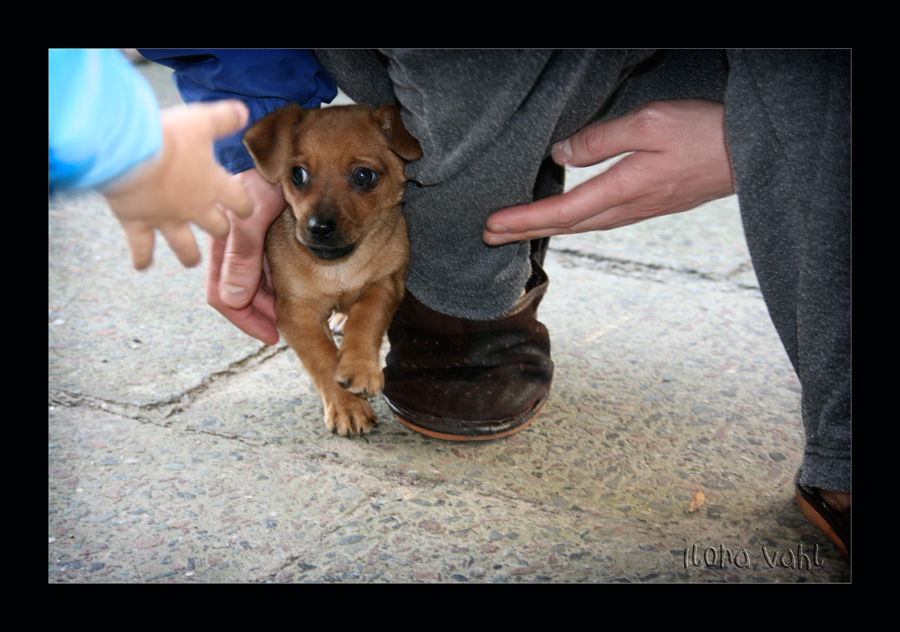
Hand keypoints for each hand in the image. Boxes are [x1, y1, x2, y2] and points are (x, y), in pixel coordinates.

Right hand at [102, 100, 253, 268]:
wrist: (131, 153)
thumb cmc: (169, 136)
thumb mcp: (202, 121)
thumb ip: (224, 119)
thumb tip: (244, 112)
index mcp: (213, 184)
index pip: (240, 201)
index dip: (246, 205)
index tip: (248, 210)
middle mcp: (194, 207)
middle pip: (216, 227)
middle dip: (221, 230)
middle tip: (221, 231)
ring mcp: (166, 218)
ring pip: (184, 245)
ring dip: (189, 255)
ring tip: (192, 261)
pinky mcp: (137, 222)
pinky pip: (141, 246)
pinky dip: (141, 257)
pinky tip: (142, 267)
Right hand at [205, 168, 284, 345]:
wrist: (268, 147)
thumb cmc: (256, 179)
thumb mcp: (251, 218)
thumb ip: (243, 256)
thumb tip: (232, 300)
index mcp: (221, 248)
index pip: (222, 298)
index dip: (245, 320)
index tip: (272, 336)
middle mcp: (228, 247)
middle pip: (239, 294)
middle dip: (261, 313)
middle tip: (286, 327)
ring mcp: (242, 240)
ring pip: (252, 282)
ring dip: (270, 298)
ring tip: (293, 309)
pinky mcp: (257, 231)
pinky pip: (262, 264)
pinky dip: (275, 279)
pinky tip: (293, 282)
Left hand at [483, 100, 735, 244]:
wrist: (750, 155)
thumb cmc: (703, 133)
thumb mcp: (649, 123)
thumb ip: (601, 140)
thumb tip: (561, 154)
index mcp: (623, 190)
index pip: (561, 211)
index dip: (522, 219)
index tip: (491, 225)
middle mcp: (627, 209)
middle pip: (565, 226)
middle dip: (523, 232)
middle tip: (488, 237)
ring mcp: (639, 212)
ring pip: (581, 227)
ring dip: (545, 229)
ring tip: (516, 231)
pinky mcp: (649, 206)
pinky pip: (599, 221)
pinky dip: (571, 223)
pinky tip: (566, 220)